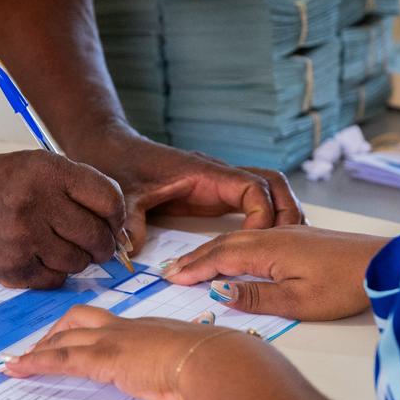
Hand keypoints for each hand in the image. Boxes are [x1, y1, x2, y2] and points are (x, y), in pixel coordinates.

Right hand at [0, 151, 125, 288]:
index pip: (108, 199)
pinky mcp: (12, 267)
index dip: (115, 215)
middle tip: (95, 243)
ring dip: (78, 259)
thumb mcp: (35, 165)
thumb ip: (77, 187)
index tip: (111, 222)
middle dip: (102, 243)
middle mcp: (37, 203)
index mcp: (48, 172)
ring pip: (79, 262)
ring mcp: (23, 238)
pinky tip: (41, 257)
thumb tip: (116, 223)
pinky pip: (55, 279)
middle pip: (97, 236)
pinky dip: (55, 272)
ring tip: (60, 247)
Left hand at [2, 305, 234, 399]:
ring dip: (39, 350)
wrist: (213, 361)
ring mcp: (111, 340)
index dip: (87, 326)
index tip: (77, 336)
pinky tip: (16, 369)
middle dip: (57, 332)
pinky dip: (34, 363)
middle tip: (41, 348)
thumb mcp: (193, 359)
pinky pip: (59, 359)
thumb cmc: (213, 363)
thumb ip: (182, 362)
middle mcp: (126, 327)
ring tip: (17, 362)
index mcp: (147, 327)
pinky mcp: (102, 358)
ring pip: (65, 337)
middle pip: (80, 319)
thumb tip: (186, 373)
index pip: (109, 321)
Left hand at [69, 132, 303, 248]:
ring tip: (287, 246)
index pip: (251, 187)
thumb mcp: (123, 195)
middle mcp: (218, 175)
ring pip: (268, 190)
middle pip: (272, 184)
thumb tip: (131, 251)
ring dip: (282, 213)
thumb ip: (128, 221)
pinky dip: (267, 218)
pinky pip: (252, 202)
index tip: (254, 243)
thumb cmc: (120, 166)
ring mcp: (219, 184)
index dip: (262, 214)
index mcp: (204, 172)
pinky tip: (268, 243)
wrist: (112, 149)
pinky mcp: (215, 194)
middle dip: (286, 211)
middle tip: (287, 247)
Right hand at [162, 225, 388, 319]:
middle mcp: (271, 236)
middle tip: (169, 270)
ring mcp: (284, 234)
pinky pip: (251, 237)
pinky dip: (230, 245)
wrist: (383, 263)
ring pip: (236, 238)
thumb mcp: (299, 301)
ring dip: (209, 250)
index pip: (219, 258)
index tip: (169, 278)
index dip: (193, 269)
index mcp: (267, 250)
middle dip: (193, 258)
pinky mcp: (297, 237)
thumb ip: (257, 296)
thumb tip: (219, 293)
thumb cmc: (344, 285)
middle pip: (222, 244)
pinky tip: (229, 252)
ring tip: (190, 261)